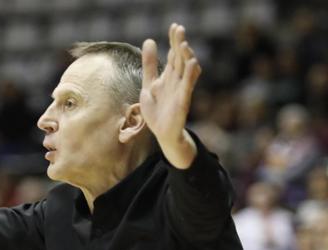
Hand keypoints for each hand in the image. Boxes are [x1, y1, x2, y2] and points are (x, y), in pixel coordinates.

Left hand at [141, 23, 201, 168]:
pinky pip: (188, 86)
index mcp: (169, 76)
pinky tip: (191, 64)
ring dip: (186, 57)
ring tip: (183, 44)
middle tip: (179, 28)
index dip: (174, 40)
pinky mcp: (183, 101)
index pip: (173, 54)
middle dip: (180, 43)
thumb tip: (149, 41)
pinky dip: (190, 75)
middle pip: (180, 58)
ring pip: (186, 70)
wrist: (162, 133)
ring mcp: (181, 90)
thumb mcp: (148, 84)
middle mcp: (177, 81)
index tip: (174, 25)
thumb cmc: (157, 110)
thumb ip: (149, 65)